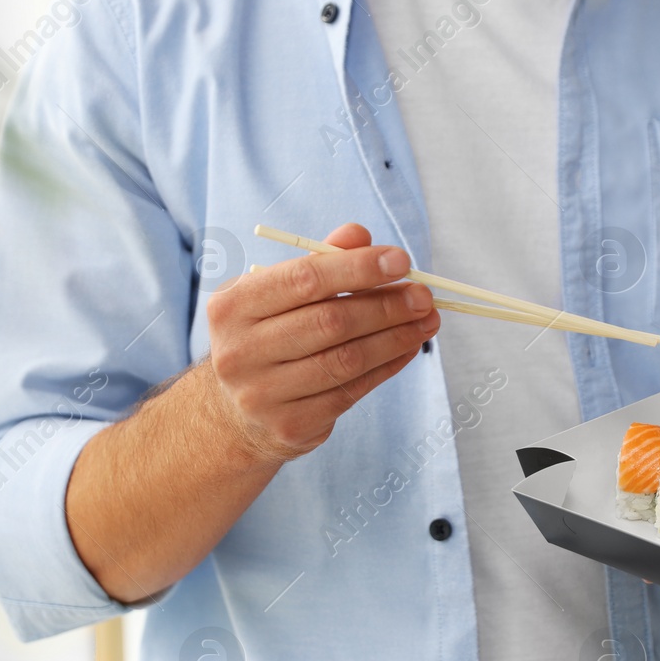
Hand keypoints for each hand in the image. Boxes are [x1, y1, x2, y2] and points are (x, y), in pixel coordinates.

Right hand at [203, 223, 438, 462]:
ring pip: (346, 359)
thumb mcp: (275, 295)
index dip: (357, 267)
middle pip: (330, 321)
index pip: (304, 279)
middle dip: (386, 305)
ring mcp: (262, 394)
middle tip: (423, 295)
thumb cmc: (264, 339)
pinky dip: (387, 366)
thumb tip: (358, 235)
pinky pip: (351, 391)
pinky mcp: (289, 425)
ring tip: (426, 321)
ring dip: (396, 337)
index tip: (400, 260)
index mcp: (232, 306)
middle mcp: (239, 351)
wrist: (234, 413)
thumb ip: (315, 262)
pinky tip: (407, 348)